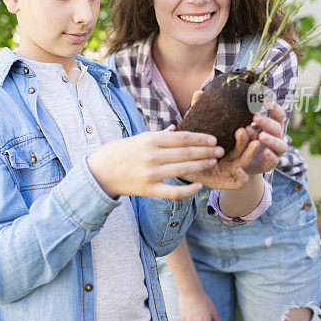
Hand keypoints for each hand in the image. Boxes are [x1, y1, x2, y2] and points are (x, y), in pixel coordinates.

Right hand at [87, 129, 223, 198]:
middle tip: (220, 150)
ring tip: (213, 162)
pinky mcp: (149, 190)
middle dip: (206, 151)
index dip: (200, 138)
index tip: (213, 139)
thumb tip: (175, 129)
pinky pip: (174, 191)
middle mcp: (152, 155)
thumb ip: (158, 135)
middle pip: (187, 153)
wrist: (99, 172)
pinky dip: (189, 190)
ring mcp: (151, 174)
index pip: (182, 137)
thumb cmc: (118, 152)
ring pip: (184, 169)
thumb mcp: (137, 138)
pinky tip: (199, 186)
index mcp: (150, 139)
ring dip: (202, 165)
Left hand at [241, 102, 287, 175]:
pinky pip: (274, 160)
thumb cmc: (244, 142)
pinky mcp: (270, 164)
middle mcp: (277, 138)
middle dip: (267, 122)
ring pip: (280, 145)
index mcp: (272, 127)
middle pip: (277, 128)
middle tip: (255, 117)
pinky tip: (265, 151)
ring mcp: (276, 152)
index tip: (263, 99)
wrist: (242, 164)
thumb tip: (237, 106)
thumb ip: (244, 122)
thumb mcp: (243, 130)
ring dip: (271, 139)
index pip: (278, 115)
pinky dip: (271, 156)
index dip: (273, 106)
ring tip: (261, 136)